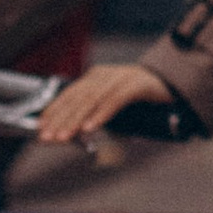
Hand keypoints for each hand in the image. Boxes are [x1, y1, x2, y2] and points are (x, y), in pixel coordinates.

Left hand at [38, 61, 175, 149]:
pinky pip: (115, 100)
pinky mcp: (136, 84)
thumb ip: (93, 113)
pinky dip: (101, 115)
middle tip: (48, 138)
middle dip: (60, 120)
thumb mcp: (110, 103)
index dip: (53, 111)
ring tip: (65, 137)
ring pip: (92, 100)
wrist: (171, 83)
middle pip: (77, 98)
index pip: (68, 94)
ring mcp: (120, 77)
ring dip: (76, 120)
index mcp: (95, 77)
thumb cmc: (139, 97)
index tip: (40, 128)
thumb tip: (71, 131)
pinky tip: (91, 127)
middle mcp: (104, 74)